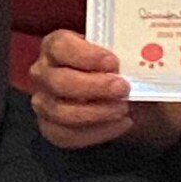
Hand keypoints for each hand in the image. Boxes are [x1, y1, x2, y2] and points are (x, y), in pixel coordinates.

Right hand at [30, 28, 136, 148]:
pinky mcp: (50, 127)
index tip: (113, 63)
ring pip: (61, 112)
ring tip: (123, 109)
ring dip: (96, 113)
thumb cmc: (117, 69)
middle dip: (94, 87)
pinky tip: (120, 124)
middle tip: (123, 89)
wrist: (123, 98)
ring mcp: (43, 102)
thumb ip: (124, 56)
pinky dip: (98, 132)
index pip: (61, 46)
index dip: (86, 55)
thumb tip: (137, 61)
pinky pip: (67, 135)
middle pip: (59, 82)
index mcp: (55, 46)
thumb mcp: (121, 56)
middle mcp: (42, 72)